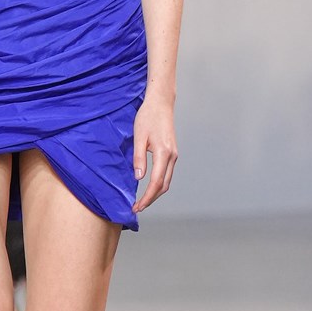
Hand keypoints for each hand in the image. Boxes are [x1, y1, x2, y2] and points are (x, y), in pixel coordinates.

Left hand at [131, 92, 177, 214]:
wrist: (161, 103)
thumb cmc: (147, 117)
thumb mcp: (139, 136)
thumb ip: (138, 158)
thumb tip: (139, 178)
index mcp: (163, 152)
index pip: (156, 182)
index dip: (147, 197)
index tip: (137, 206)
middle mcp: (172, 156)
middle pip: (164, 186)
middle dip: (151, 199)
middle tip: (137, 208)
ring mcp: (174, 155)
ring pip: (167, 181)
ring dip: (155, 193)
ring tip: (142, 201)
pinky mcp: (172, 153)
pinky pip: (167, 174)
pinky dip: (159, 184)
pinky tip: (149, 187)